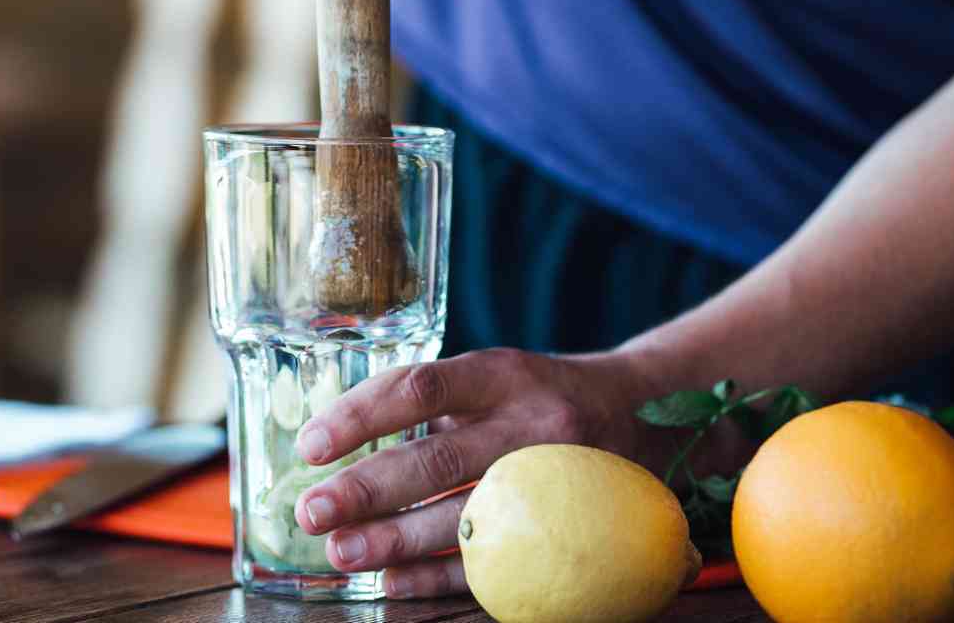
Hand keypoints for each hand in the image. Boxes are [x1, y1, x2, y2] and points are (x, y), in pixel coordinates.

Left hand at [290, 348, 673, 597]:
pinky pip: (498, 560)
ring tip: (342, 552)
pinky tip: (392, 579)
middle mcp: (533, 422)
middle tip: (312, 511)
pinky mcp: (567, 528)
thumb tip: (332, 442)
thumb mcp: (493, 374)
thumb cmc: (537, 394)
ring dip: (395, 540)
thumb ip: (428, 400)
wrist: (643, 415)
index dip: (361, 416)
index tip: (310, 445)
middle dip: (366, 489)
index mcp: (504, 373)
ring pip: (466, 517)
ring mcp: (556, 479)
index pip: (422, 387)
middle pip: (439, 460)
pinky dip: (438, 574)